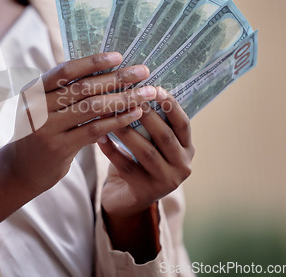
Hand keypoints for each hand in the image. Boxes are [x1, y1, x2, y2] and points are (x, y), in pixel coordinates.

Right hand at [4, 52, 156, 194]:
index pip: (65, 71)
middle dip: (117, 77)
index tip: (119, 56)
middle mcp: (36, 107)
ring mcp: (46, 128)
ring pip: (92, 107)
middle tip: (143, 71)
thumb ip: (64, 91)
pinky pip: (94, 129)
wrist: (20, 170)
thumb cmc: (40, 132)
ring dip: (123, 98)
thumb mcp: (43, 107)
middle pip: (83, 87)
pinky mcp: (58, 148)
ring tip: (146, 93)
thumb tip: (106, 70)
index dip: (92, 62)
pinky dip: (117, 120)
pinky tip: (135, 114)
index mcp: (33, 90)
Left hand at [97, 87, 194, 257]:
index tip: (156, 87)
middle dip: (147, 115)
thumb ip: (150, 121)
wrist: (127, 199)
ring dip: (126, 131)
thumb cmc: (138, 161)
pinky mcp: (146, 192)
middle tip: (129, 97)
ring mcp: (165, 181)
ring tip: (109, 114)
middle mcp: (182, 166)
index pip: (183, 124)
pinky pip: (125, 167)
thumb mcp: (151, 141)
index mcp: (186, 149)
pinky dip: (111, 150)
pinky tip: (98, 138)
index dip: (171, 105)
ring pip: (145, 152)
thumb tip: (136, 85)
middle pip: (165, 136)